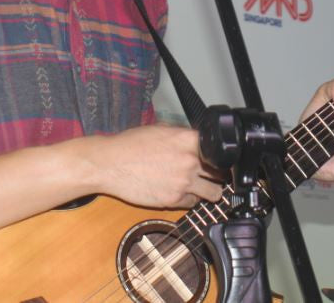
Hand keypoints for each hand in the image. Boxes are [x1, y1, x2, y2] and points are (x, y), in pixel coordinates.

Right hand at [90, 125, 225, 207]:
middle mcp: (190, 161)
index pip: (220, 151)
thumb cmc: (131, 145)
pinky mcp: (173, 200)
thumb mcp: (161, 130)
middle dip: (219, 175)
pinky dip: (190, 199)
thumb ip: (183, 136)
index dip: (223, 157)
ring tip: (204, 188)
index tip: (223, 161)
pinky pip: (192, 202)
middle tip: (214, 176)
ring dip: (210, 191)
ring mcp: (183, 182)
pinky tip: (181, 192)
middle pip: (221, 173)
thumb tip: (198, 142)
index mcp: (188, 140)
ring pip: (213, 193)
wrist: (111, 164)